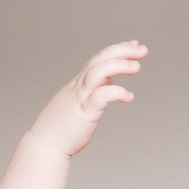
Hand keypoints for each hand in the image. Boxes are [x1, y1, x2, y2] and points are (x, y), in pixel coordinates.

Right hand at [27, 40, 145, 158]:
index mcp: (80, 83)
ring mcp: (81, 97)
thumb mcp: (80, 101)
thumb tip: (109, 81)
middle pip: (100, 59)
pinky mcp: (84, 112)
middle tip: (143, 49)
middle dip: (122, 51)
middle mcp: (79, 86)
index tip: (134, 44)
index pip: (99, 58)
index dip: (117, 49)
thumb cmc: (63, 127)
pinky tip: (129, 97)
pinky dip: (116, 92)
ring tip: (137, 67)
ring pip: (98, 71)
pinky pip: (100, 96)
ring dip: (119, 65)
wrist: (45, 144)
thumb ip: (94, 89)